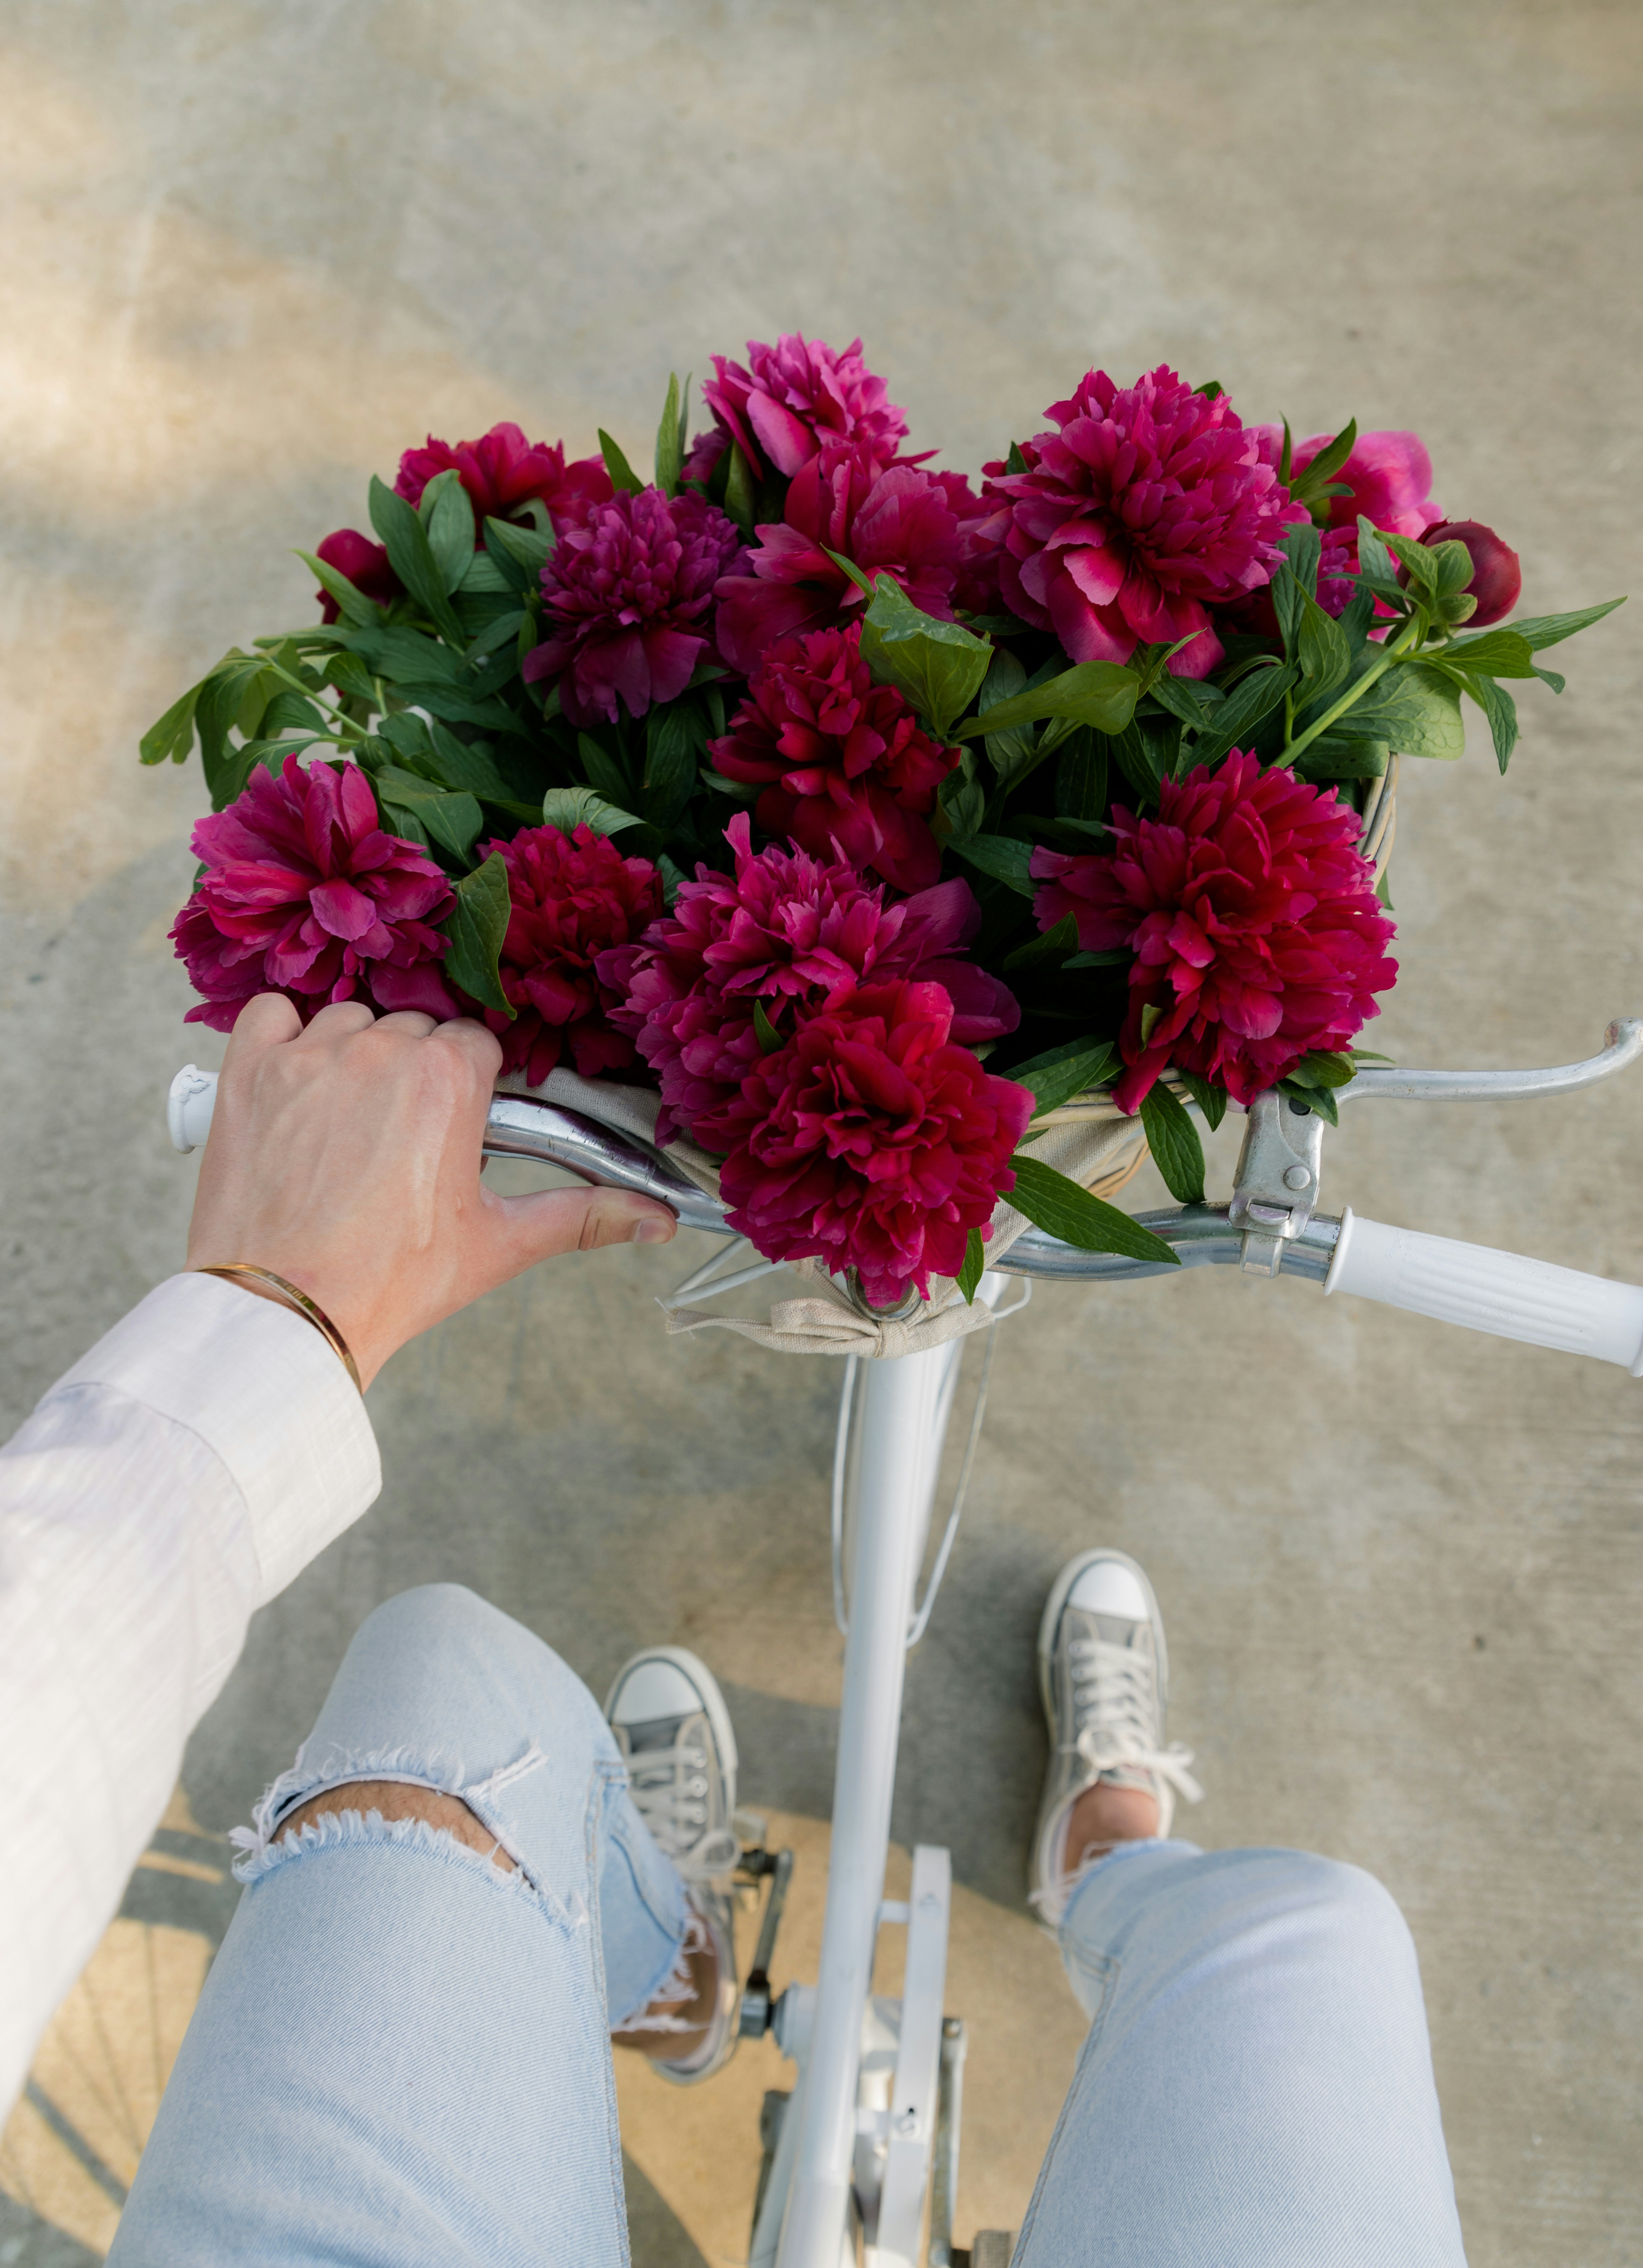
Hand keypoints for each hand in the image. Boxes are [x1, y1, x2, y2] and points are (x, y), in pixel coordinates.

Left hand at [185, 996, 675, 1386]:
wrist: (286, 1313)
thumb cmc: (392, 1282)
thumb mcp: (497, 1245)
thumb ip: (583, 1216)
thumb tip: (657, 1219)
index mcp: (449, 1080)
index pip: (474, 1045)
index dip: (467, 1091)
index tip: (453, 1132)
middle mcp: (381, 1051)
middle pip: (414, 1031)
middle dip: (413, 1076)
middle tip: (399, 1145)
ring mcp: (309, 1056)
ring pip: (349, 1021)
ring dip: (352, 1058)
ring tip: (347, 1127)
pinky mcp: (249, 1070)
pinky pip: (271, 1014)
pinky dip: (282, 1037)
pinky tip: (294, 1086)